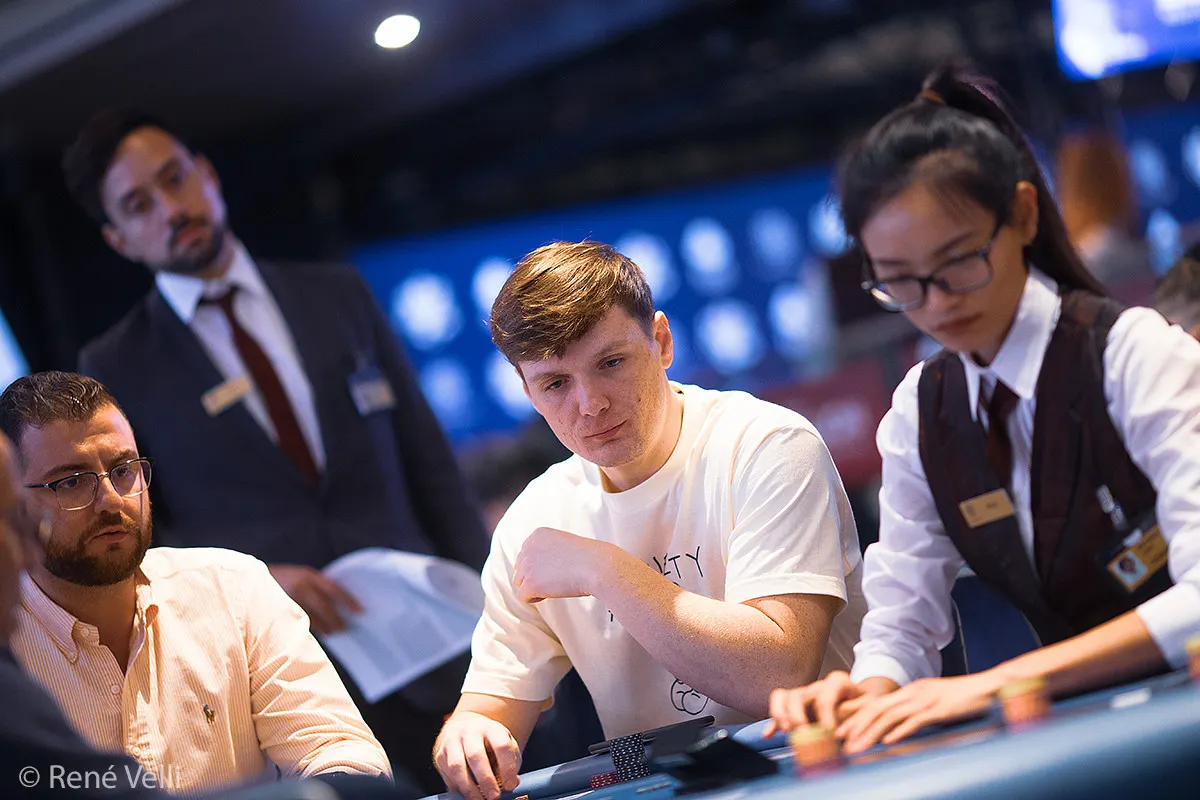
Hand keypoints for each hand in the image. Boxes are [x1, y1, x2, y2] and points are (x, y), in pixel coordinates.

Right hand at [268, 563, 362, 634]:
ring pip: (312, 617)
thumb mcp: (302, 576)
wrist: (251, 579)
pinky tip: (319, 631)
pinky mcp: (281, 610)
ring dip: (325, 626)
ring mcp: (290, 599)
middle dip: (336, 619)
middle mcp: (300, 586)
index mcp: (309, 575)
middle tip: (344, 628)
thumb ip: (316, 587)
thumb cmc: (283, 578)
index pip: (334, 589)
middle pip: (324, 606)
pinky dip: (311, 627)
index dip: (348, 601)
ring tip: (333, 632)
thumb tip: (337, 604)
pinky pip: (300, 622)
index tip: (361, 611)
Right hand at [434, 711, 521, 799]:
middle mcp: (470, 731)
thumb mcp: (506, 746)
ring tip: (479, 799)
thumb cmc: (490, 743)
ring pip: (456, 766)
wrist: (466, 729)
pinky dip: (458, 787)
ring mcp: (452, 741)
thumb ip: (511, 764)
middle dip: (485, 780)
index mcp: (491, 728)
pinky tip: (468, 793)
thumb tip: (512, 783)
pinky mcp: (440, 754)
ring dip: (469, 788)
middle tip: (494, 797)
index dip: (507, 768)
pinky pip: (448, 774)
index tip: (510, 785)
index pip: (501, 746)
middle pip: (475, 755)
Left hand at [512, 527, 610, 602]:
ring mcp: (528, 564)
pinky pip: (522, 596)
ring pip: (519, 582)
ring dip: (534, 587)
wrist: (598, 566)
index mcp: (538, 534)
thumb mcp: (564, 546)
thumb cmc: (588, 558)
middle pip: (521, 568)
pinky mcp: (530, 582)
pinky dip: (535, 598)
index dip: (541, 566)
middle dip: (535, 576)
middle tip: (558, 579)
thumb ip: (546, 553)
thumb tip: (535, 572)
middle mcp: (528, 546)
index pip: (526, 554)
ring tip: (555, 586)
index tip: (558, 568)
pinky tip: (551, 593)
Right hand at [764, 671, 865, 735]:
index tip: (831, 734)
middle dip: (797, 715)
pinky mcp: (796, 708)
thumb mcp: (870, 708)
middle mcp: (817, 687)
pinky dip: (773, 722)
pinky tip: (769, 735)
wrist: (865, 704)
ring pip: (782, 696)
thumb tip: (841, 733)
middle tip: (803, 733)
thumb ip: (856, 717)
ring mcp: (805, 696)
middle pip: (798, 694)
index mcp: (838, 683)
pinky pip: (778, 709)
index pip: (826, 694)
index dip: (826, 715)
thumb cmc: (868, 707)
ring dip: (781, 714)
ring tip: (787, 731)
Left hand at [835, 673, 1001, 753]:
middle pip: (877, 709)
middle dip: (856, 725)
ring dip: (872, 733)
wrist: (988, 686)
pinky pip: (915, 721)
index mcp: (911, 690)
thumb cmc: (963, 698)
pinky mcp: (939, 709)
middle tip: (840, 740)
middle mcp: (914, 693)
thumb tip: (900, 727)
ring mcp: (925, 700)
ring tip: (858, 747)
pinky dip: (900, 731)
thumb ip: (917, 711)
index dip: (857, 718)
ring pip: (891, 716)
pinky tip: (888, 742)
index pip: (877, 704)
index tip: (842, 731)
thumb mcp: (934, 702)